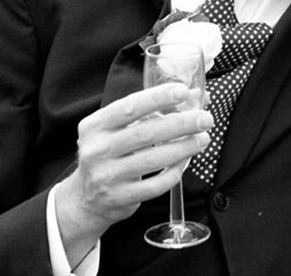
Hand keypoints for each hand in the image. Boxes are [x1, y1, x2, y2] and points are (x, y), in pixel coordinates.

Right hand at [55, 84, 211, 251]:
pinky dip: (175, 172)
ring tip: (203, 139)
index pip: (129, 107)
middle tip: (205, 118)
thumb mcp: (119, 130)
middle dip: (181, 124)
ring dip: (184, 147)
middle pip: (146, 133)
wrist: (86, 199)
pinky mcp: (120, 197)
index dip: (157, 97)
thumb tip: (195, 96)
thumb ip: (152, 112)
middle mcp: (97, 149)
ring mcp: (107, 176)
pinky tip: (186, 161)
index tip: (183, 91)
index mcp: (95, 126)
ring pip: (154, 159)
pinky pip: (156, 185)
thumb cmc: (109, 155)